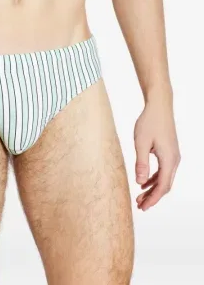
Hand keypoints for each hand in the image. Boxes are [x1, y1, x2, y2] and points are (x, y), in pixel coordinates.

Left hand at [134, 94, 180, 210]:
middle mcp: (174, 160)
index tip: (143, 207)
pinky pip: (163, 170)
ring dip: (153, 188)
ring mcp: (173, 156)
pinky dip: (154, 178)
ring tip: (139, 196)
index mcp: (169, 160)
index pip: (162, 186)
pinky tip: (144, 182)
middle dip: (153, 197)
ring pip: (164, 178)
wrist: (159, 106)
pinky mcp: (169, 152)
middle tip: (139, 206)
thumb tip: (140, 182)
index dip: (153, 199)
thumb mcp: (141, 143)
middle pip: (165, 185)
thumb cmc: (149, 122)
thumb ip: (141, 163)